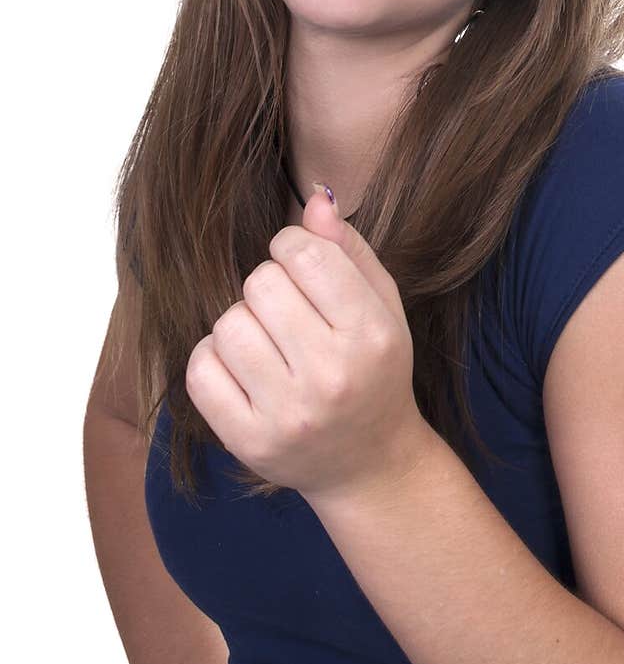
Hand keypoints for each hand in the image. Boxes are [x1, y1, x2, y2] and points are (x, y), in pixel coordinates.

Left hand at [185, 185, 433, 509]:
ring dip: (240, 323)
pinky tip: (241, 368)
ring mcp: (287, 414)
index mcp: (370, 335)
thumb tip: (315, 199)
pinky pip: (200, 370)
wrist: (369, 464)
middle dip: (268, 286)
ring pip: (227, 324)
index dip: (291, 246)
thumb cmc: (373, 370)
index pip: (305, 253)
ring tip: (267, 341)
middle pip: (261, 284)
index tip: (299, 266)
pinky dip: (213, 359)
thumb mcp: (382, 305)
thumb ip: (350, 249)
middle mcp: (331, 377)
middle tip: (287, 312)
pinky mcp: (248, 441)